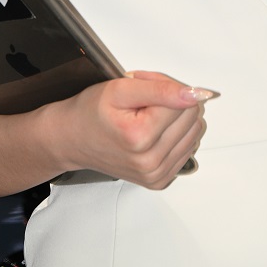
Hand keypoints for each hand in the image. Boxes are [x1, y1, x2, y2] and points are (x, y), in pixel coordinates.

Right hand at [53, 71, 212, 189]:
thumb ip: (160, 88)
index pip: (183, 101)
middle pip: (191, 117)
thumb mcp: (120, 88)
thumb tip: (193, 94)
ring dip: (174, 118)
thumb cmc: (91, 112)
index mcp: (140, 138)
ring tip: (146, 115)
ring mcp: (156, 174)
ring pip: (194, 132)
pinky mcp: (160, 180)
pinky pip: (188, 149)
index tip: (144, 87)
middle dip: (172, 101)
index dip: (163, 86)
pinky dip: (174, 135)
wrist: (73, 138)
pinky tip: (153, 131)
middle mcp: (150, 162)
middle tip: (143, 101)